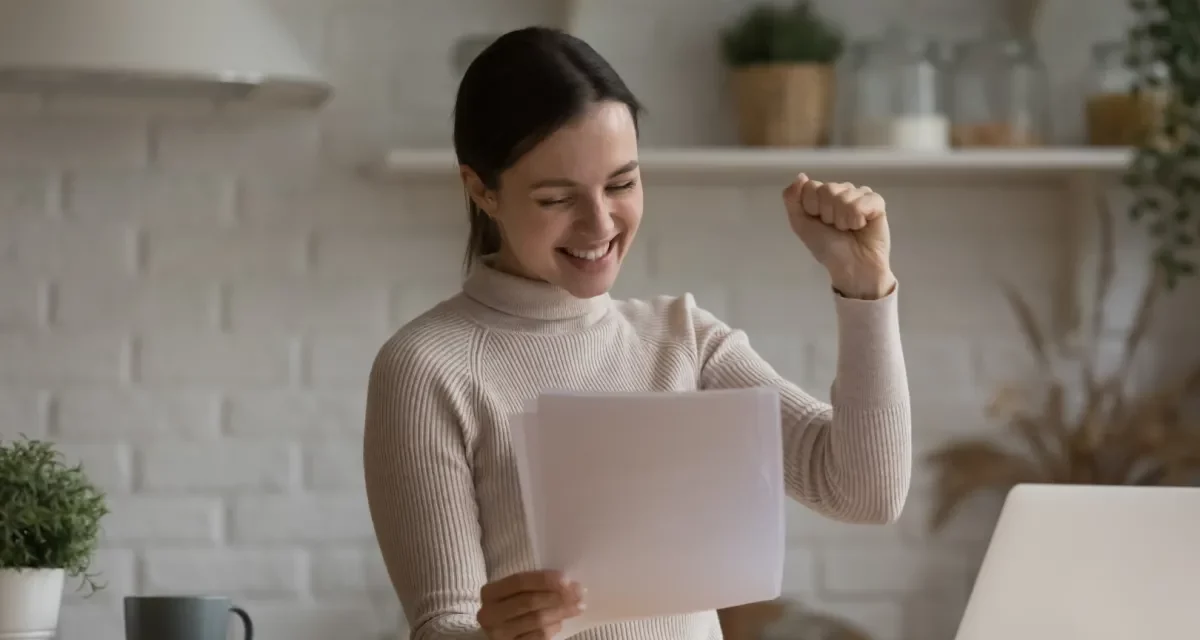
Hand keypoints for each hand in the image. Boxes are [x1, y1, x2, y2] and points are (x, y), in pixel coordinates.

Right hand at [477, 570, 585, 639]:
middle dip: (558, 596)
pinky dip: (553, 628)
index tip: (567, 579)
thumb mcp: (513, 592)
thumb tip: (567, 583)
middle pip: (529, 601)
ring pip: (537, 620)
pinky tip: (560, 622)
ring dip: (561, 612)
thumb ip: (533, 585)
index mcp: (490, 593)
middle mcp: (490, 614)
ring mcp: (499, 634)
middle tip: (579, 593)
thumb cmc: (510, 606)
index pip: (519, 582)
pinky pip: (538, 637)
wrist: (498, 631)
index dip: (544, 580)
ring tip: (577, 607)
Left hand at [783, 173, 894, 298]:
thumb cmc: (827, 247)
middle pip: (827, 190)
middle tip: (836, 228)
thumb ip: (792, 199)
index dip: (812, 208)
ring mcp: (860, 194)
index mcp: (823, 193)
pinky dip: (857, 220)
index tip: (819, 222)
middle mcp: (842, 190)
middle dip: (828, 214)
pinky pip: (862, 202)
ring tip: (848, 229)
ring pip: (844, 196)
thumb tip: (801, 175)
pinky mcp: (877, 203)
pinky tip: (861, 226)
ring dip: (842, 220)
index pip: (811, 186)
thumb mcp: (801, 224)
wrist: (850, 266)